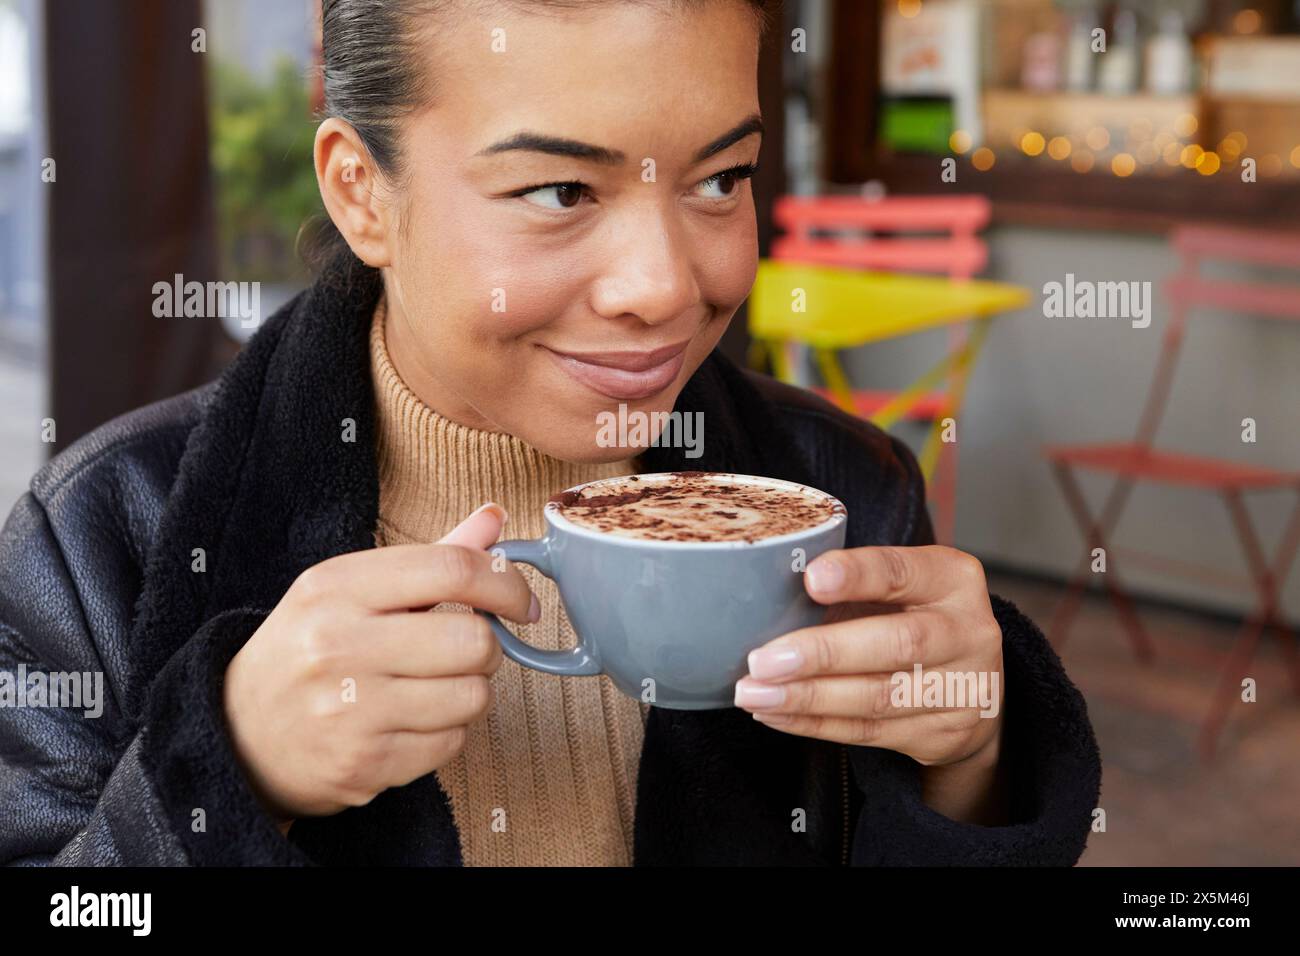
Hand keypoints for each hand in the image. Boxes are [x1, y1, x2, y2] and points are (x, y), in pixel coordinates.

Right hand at [222, 503, 536, 822]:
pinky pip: (452, 744)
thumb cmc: (309, 650)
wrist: (239, 734)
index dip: (506, 584)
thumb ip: (432, 556)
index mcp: (336, 585)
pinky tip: (412, 723)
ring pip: (472, 696)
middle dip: (489, 647)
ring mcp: (348, 709)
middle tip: (469, 652)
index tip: (522, 603)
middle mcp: (337, 644)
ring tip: (434, 688)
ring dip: (470, 693)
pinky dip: (447, 734)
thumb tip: (495, 518)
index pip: (451, 569)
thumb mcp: (352, 589)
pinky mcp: (362, 764)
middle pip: (473, 639)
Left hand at [733, 545, 1003, 768]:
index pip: (903, 572)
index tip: (810, 579)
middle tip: (763, 660)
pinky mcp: (942, 735)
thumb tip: (769, 596)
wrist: (972, 686)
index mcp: (952, 579)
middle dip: (822, 653)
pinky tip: (776, 713)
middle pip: (896, 644)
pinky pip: (869, 731)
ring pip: (878, 697)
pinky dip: (814, 723)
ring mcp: (961, 689)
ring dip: (807, 697)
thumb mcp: (898, 588)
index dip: (857, 575)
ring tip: (755, 692)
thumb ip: (850, 586)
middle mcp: (967, 632)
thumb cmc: (912, 619)